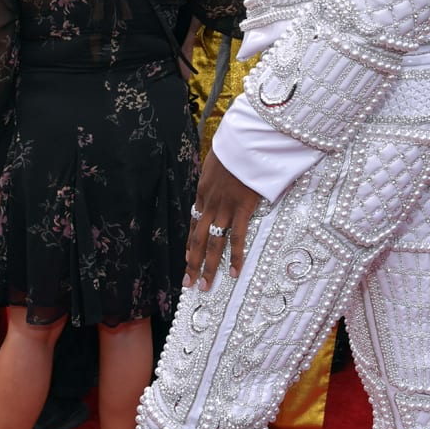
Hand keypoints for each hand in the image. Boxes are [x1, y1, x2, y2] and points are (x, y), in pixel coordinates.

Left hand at [184, 151, 261, 290]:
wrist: (243, 142)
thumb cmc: (234, 147)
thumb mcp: (218, 160)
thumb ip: (218, 174)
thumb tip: (221, 177)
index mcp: (203, 193)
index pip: (194, 223)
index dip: (189, 243)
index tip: (186, 259)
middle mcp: (209, 205)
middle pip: (197, 239)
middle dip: (192, 263)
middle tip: (188, 283)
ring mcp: (225, 209)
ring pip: (212, 244)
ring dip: (208, 267)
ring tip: (205, 286)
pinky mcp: (242, 210)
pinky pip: (237, 238)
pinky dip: (234, 257)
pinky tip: (233, 272)